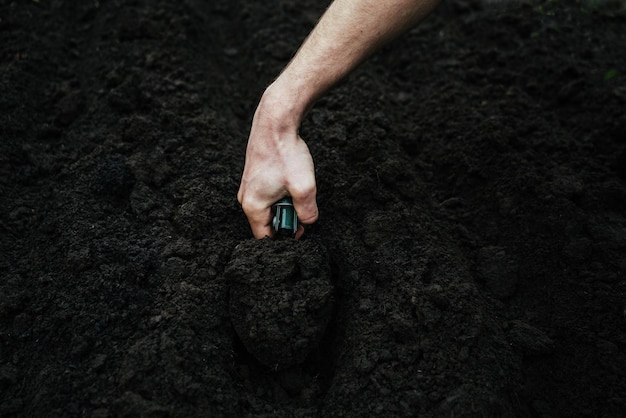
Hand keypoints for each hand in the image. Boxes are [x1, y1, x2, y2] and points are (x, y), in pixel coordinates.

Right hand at [237, 88, 318, 238]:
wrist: (275, 122)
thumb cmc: (285, 153)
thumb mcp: (304, 187)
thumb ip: (308, 213)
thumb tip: (308, 224)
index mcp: (252, 207)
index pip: (266, 239)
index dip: (285, 237)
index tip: (301, 227)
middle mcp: (245, 200)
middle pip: (268, 224)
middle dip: (287, 218)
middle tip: (301, 203)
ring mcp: (248, 188)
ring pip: (270, 209)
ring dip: (286, 204)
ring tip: (295, 188)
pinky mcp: (254, 179)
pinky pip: (269, 196)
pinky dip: (282, 192)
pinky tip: (290, 179)